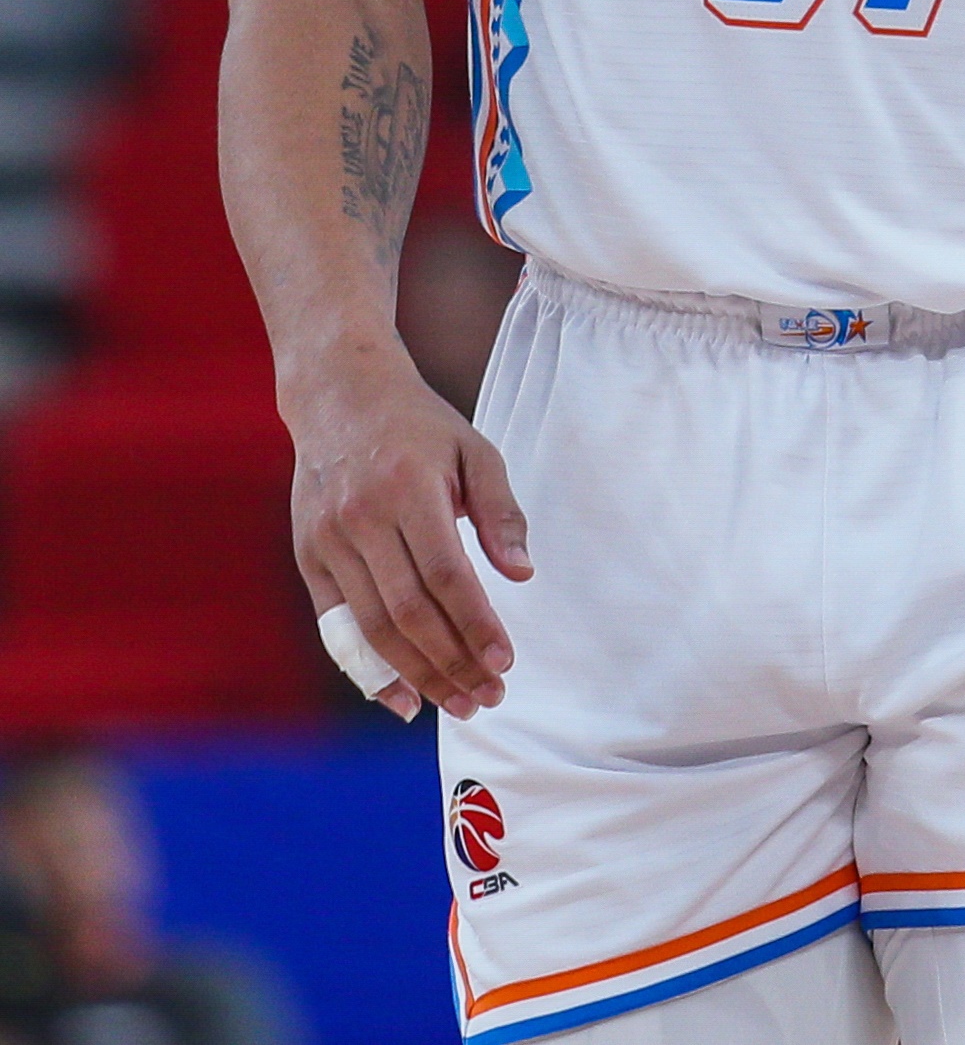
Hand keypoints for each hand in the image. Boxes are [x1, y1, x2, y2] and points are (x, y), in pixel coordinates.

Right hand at [286, 344, 531, 721]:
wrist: (340, 395)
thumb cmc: (420, 426)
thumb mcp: (474, 450)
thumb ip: (501, 512)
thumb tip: (522, 574)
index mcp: (409, 487)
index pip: (447, 576)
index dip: (476, 626)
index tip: (505, 662)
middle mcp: (362, 516)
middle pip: (409, 612)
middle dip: (451, 663)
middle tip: (487, 697)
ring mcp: (328, 538)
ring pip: (374, 625)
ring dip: (417, 674)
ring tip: (456, 703)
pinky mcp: (308, 555)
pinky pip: (337, 625)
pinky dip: (367, 666)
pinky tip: (401, 696)